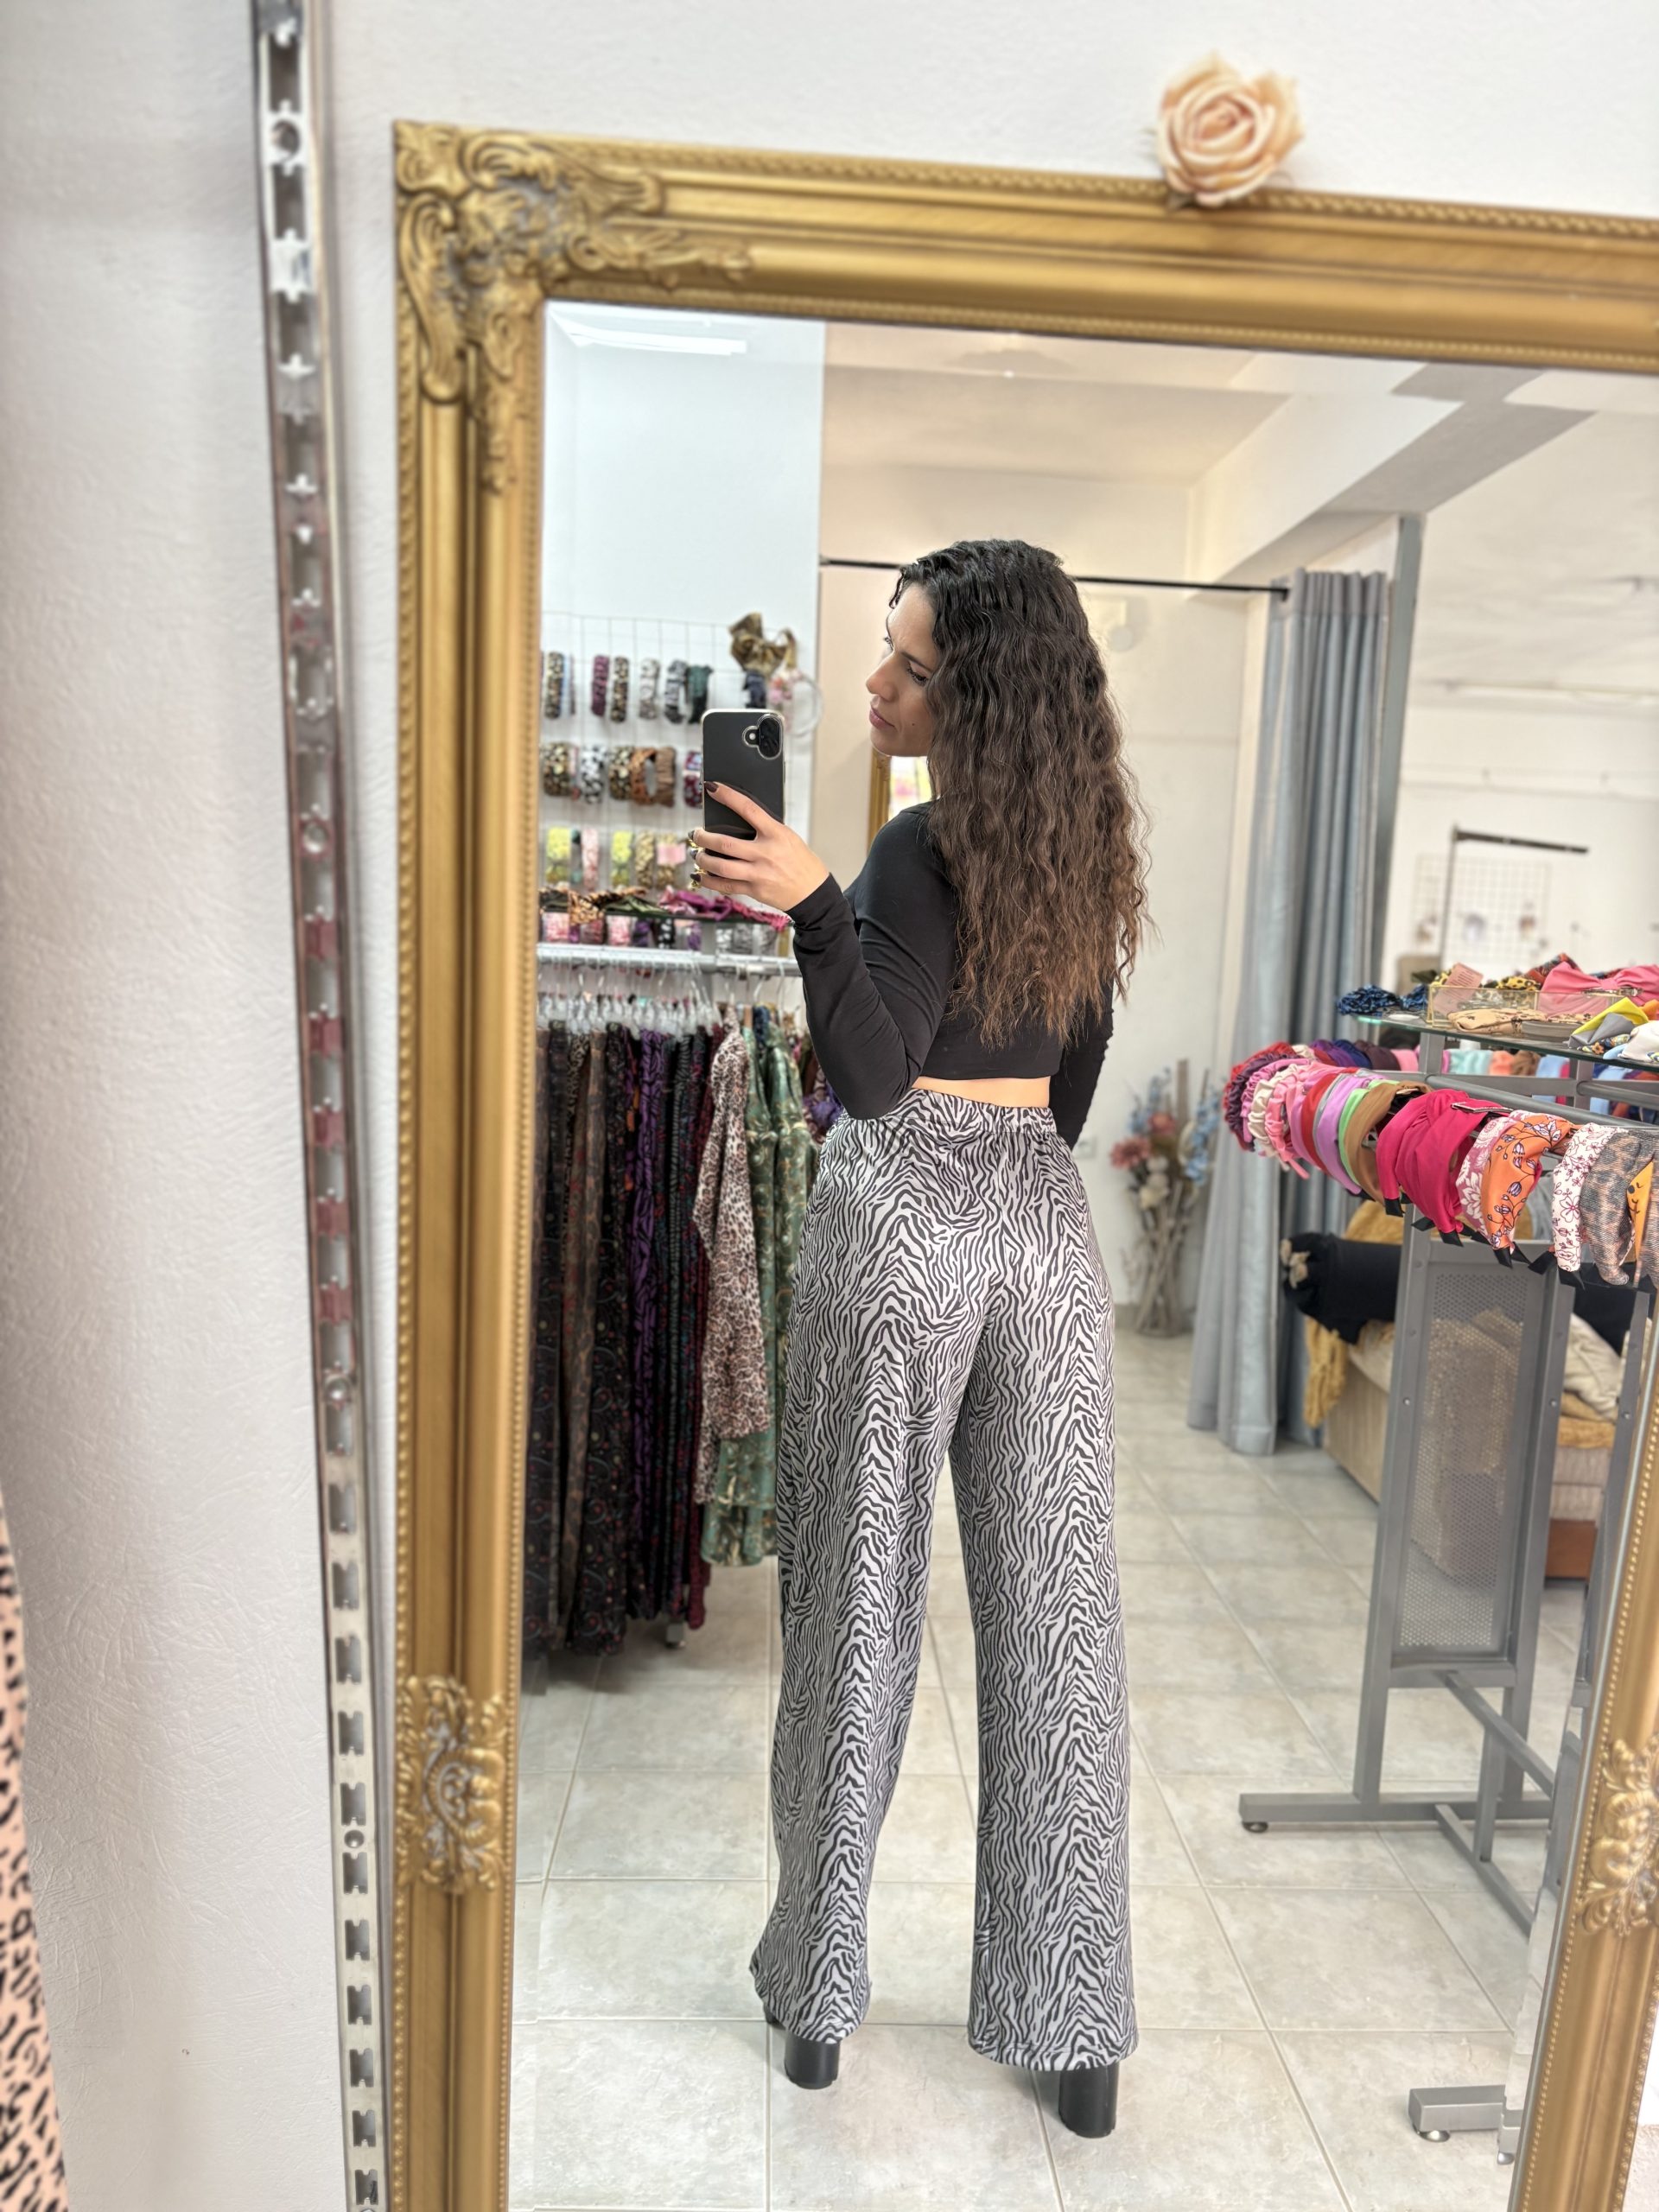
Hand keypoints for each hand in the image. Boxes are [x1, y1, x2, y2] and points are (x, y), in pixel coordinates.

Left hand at [690, 784, 829, 912]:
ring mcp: (759, 874)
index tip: (712, 788)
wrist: (813, 892)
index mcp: (776, 834)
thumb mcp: (788, 837)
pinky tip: (701, 875)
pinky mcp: (754, 890)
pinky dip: (709, 880)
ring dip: (703, 859)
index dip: (728, 796)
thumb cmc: (800, 861)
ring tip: (697, 854)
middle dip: (703, 837)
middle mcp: (766, 853)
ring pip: (720, 866)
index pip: (748, 809)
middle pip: (725, 843)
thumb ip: (765, 830)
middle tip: (695, 833)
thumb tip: (736, 821)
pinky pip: (725, 886)